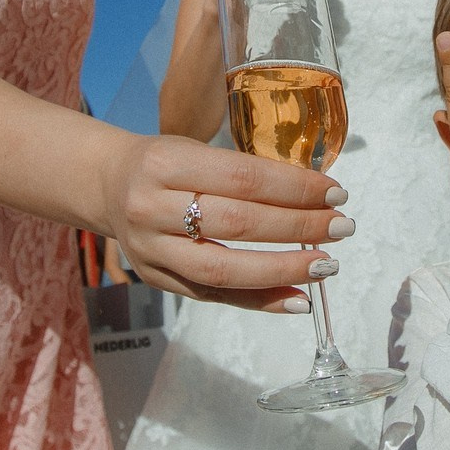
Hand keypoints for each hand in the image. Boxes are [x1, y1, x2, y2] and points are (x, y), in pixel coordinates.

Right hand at [99, 133, 350, 313]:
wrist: (107, 185)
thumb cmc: (166, 164)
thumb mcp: (195, 149)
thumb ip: (243, 173)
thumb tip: (315, 196)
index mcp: (167, 162)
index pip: (243, 177)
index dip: (294, 187)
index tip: (335, 192)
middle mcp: (152, 207)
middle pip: (237, 223)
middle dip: (298, 226)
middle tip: (341, 226)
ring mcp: (152, 250)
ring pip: (224, 268)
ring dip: (283, 270)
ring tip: (326, 266)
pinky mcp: (157, 280)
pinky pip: (214, 297)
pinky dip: (259, 301)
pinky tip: (296, 298)